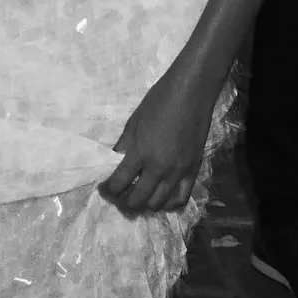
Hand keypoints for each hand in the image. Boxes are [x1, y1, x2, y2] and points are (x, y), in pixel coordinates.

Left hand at [99, 65, 217, 215]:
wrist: (191, 92)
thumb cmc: (159, 101)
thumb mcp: (134, 122)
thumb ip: (124, 145)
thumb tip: (116, 162)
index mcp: (140, 153)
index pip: (118, 183)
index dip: (108, 190)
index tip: (104, 189)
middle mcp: (158, 168)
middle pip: (137, 200)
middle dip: (124, 202)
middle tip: (120, 196)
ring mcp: (178, 171)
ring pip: (158, 204)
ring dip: (145, 204)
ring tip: (140, 197)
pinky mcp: (193, 170)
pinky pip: (182, 198)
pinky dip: (169, 203)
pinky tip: (162, 198)